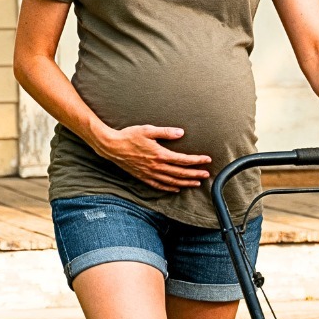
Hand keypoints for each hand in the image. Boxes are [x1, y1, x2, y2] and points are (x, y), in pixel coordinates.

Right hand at [95, 124, 210, 191]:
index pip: (183, 160)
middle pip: (180, 173)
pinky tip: (176, 189)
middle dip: (195, 174)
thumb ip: (166, 132)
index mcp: (160, 154)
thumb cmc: (129, 136)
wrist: (112, 146)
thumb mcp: (148, 130)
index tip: (207, 160)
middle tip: (207, 174)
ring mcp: (150, 174)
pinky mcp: (143, 177)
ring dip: (185, 183)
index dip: (197, 160)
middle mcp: (156, 166)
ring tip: (196, 183)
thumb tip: (181, 133)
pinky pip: (159, 185)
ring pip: (172, 182)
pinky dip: (169, 188)